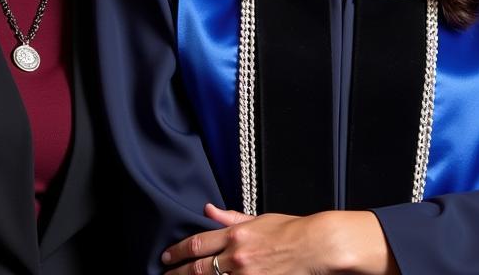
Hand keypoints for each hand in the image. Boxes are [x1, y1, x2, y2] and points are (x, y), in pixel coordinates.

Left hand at [160, 204, 395, 274]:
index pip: (197, 243)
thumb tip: (208, 209)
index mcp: (236, 234)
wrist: (314, 246)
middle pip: (196, 268)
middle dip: (176, 272)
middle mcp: (236, 256)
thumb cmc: (290, 230)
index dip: (177, 252)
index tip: (166, 256)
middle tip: (164, 274)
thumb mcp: (259, 218)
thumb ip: (231, 218)